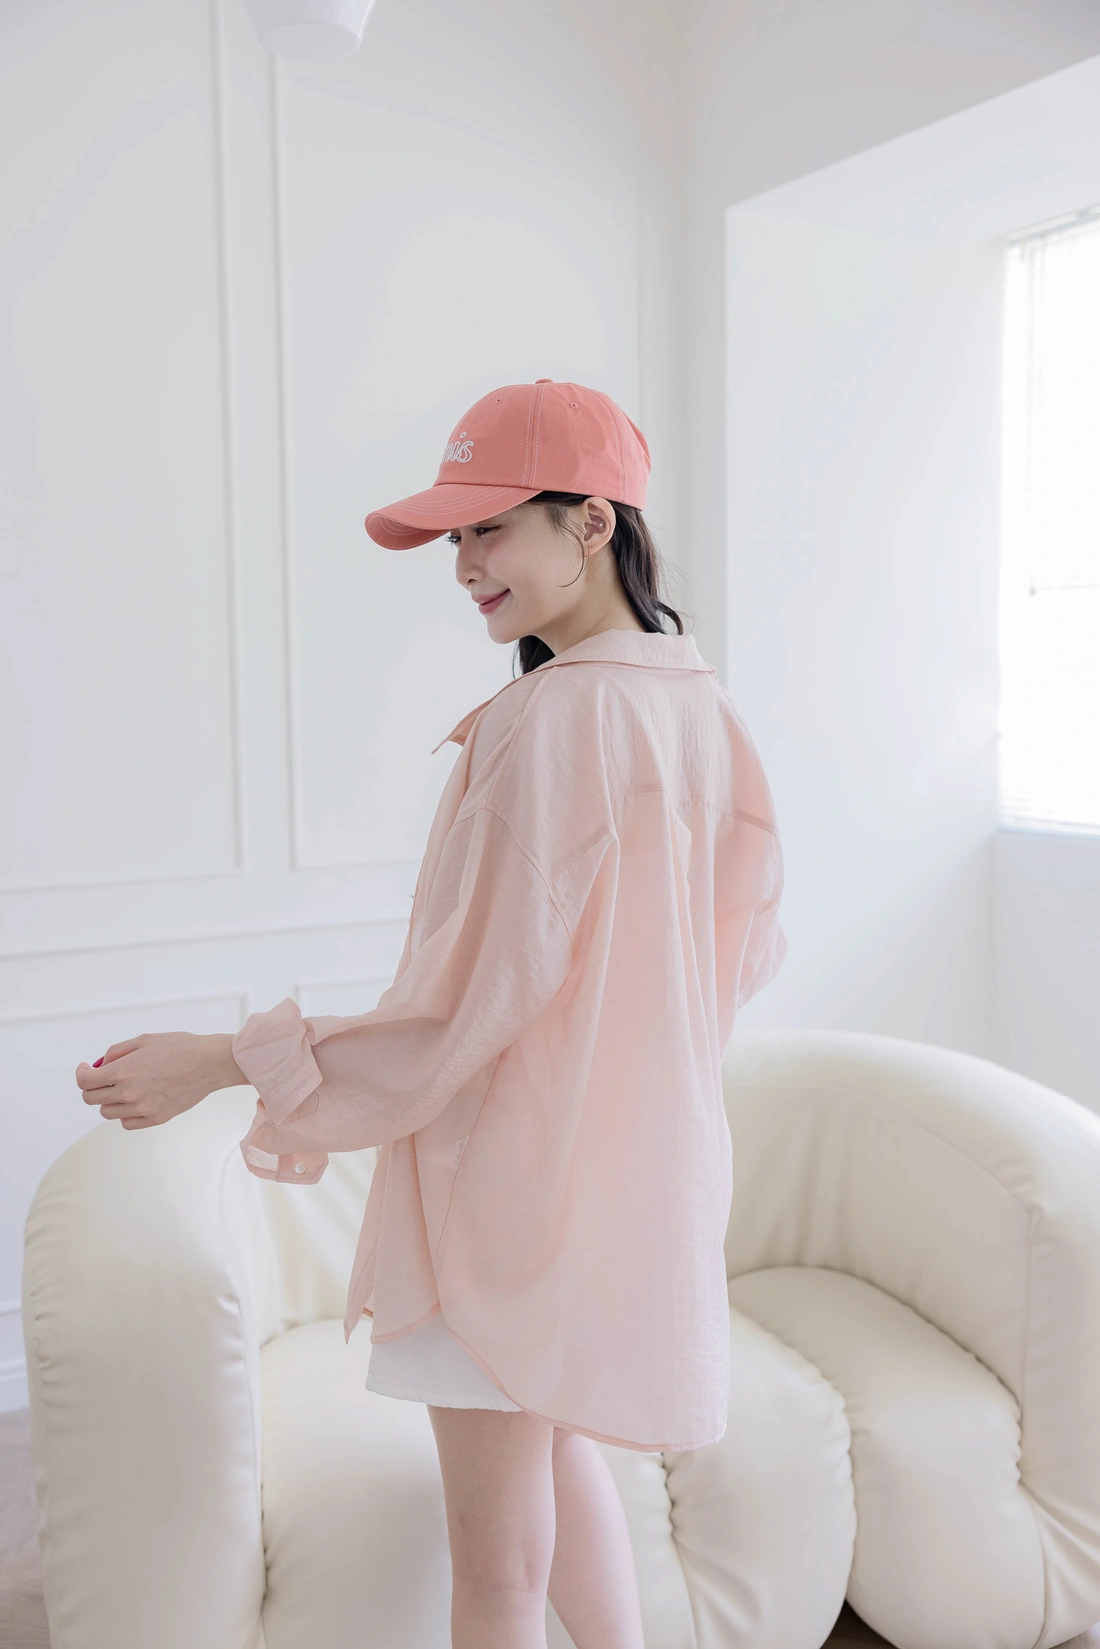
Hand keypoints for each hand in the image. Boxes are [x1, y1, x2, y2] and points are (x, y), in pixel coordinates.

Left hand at [74, 1032, 246, 1129]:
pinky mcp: (156, 1118)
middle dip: (91, 1087)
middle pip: (92, 1099)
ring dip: (109, 1099)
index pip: (85, 1081)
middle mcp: (129, 1093)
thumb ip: (117, 1052)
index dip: (81, 1073)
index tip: (86, 1068)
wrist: (209, 1063)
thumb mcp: (144, 1040)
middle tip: (101, 1078)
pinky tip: (135, 1100)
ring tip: (123, 1087)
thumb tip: (101, 1064)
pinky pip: (127, 1122)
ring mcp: (142, 1108)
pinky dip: (125, 1113)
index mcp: (123, 1071)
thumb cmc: (180, 1047)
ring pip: (108, 1112)